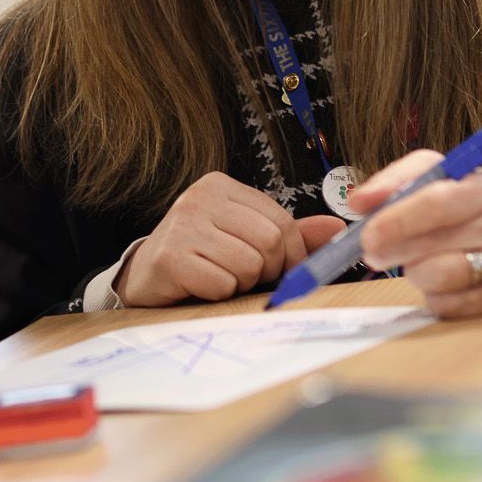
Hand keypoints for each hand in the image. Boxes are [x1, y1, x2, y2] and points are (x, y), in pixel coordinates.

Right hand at [114, 172, 346, 306]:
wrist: (144, 278)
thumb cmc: (200, 257)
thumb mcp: (243, 237)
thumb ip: (289, 234)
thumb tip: (337, 228)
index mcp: (220, 186)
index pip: (281, 221)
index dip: (290, 255)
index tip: (281, 271)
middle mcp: (199, 198)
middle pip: (269, 242)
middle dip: (266, 270)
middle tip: (244, 277)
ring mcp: (182, 226)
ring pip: (248, 265)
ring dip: (241, 284)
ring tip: (218, 278)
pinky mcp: (169, 257)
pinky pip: (222, 284)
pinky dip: (219, 295)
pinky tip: (200, 287)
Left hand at [350, 150, 481, 318]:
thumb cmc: (469, 196)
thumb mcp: (438, 172)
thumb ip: (394, 181)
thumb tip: (357, 203)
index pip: (437, 204)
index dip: (397, 221)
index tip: (367, 234)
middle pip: (434, 247)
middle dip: (393, 250)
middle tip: (370, 251)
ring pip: (438, 279)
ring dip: (414, 271)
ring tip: (416, 258)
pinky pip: (448, 305)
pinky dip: (431, 293)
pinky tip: (437, 274)